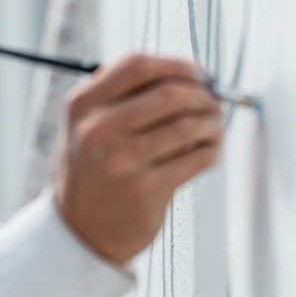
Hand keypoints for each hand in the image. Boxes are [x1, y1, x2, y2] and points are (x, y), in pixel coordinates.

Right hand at [54, 54, 223, 265]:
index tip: (198, 73)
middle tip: (214, 102)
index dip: (176, 65)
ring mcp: (121, 161)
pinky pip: (196, 158)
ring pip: (187, 125)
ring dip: (212, 123)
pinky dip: (213, 149)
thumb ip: (119, 96)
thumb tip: (185, 75)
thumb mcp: (85, 125)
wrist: (80, 231)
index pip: (136, 65)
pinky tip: (211, 150)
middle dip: (202, 94)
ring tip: (215, 127)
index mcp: (82, 105)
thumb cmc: (92, 171)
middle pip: (167, 92)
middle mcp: (97, 130)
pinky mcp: (146, 190)